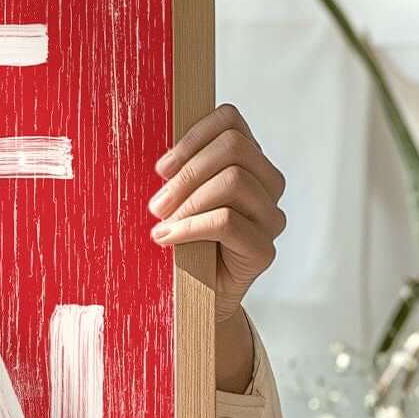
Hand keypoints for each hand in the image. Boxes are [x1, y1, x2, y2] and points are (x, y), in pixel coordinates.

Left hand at [148, 103, 285, 390]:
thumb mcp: (175, 196)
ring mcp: (270, 217)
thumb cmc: (180, 239)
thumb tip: (147, 146)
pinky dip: (190, 227)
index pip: (231, 120)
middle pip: (235, 147)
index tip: (161, 167)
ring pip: (234, 181)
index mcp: (247, 160)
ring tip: (161, 222)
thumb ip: (175, 168)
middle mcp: (268, 183)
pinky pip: (228, 221)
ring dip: (188, 200)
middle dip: (188, 170)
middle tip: (155, 203)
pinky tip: (167, 238)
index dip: (193, 136)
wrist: (192, 297)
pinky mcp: (264, 250)